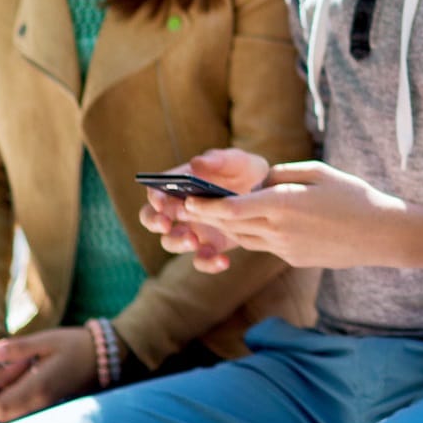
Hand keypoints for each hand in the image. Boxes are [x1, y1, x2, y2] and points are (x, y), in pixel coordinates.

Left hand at [0, 327, 99, 421]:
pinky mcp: (52, 401)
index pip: (2, 404)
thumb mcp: (47, 340)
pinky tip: (7, 392)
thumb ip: (18, 347)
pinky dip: (10, 405)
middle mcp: (42, 400)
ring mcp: (48, 403)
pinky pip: (25, 410)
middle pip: (5, 414)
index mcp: (38, 386)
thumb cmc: (76, 344)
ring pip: (14, 415)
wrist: (107, 356)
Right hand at [139, 148, 269, 273]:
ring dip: (178, 243)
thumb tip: (196, 162)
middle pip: (152, 219)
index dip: (154, 197)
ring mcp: (193, 229)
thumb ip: (219, 159)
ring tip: (194, 241)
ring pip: (171, 242)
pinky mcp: (210, 247)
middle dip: (154, 222)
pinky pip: (201, 260)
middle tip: (167, 224)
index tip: (161, 203)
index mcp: (180, 185)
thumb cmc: (246, 172)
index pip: (156, 191)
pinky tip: (224, 261)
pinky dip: (208, 263)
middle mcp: (180, 209)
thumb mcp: (239, 162)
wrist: (270, 195)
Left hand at [180, 160, 399, 269]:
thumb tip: (259, 183)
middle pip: (231, 225)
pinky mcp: (294, 260)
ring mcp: (285, 249)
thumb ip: (282, 174)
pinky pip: (265, 246)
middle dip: (207, 216)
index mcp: (283, 205)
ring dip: (227, 227)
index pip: (231, 209)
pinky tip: (251, 224)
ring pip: (245, 238)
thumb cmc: (354, 197)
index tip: (187, 199)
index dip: (205, 206)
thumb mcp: (319, 172)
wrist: (381, 235)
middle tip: (185, 207)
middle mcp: (279, 231)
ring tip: (211, 216)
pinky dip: (253, 234)